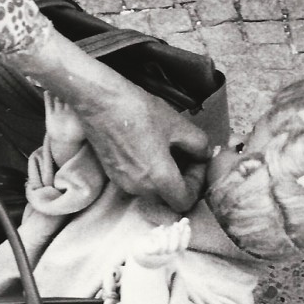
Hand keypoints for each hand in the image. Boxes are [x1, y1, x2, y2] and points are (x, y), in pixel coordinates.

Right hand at [69, 79, 211, 209]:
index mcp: (158, 179)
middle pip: (168, 197)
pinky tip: (147, 145)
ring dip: (164, 174)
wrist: (99, 101)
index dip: (197, 183)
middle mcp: (139, 188)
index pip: (185, 201)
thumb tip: (204, 155)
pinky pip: (137, 180)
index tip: (196, 162)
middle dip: (181, 179)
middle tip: (186, 153)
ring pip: (152, 189)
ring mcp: (122, 182)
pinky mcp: (112, 173)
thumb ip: (199, 145)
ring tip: (166, 147)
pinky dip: (147, 170)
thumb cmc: (138, 111)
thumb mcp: (178, 124)